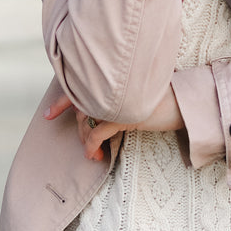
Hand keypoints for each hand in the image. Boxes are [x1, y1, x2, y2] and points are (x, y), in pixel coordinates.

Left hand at [44, 89, 184, 161]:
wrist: (183, 102)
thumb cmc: (162, 96)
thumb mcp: (137, 90)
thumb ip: (117, 92)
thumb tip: (98, 106)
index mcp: (114, 76)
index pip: (81, 84)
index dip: (62, 100)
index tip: (48, 115)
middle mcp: (113, 83)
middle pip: (82, 106)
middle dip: (77, 127)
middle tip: (84, 144)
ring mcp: (118, 98)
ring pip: (87, 120)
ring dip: (86, 139)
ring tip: (93, 152)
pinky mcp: (124, 114)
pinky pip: (98, 133)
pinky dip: (92, 146)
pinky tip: (96, 155)